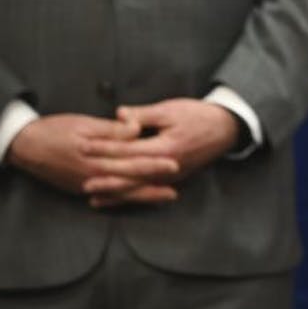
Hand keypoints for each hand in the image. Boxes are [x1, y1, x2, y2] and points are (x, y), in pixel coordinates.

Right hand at [6, 112, 179, 204]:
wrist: (23, 146)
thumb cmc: (54, 129)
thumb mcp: (84, 124)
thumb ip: (112, 130)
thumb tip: (136, 128)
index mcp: (95, 159)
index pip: (131, 162)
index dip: (153, 163)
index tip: (174, 163)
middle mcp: (91, 177)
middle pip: (128, 184)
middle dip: (153, 187)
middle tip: (175, 192)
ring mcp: (84, 186)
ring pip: (119, 194)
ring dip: (142, 197)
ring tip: (163, 198)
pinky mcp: (78, 188)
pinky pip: (105, 196)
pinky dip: (122, 199)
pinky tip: (134, 199)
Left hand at [79, 98, 239, 207]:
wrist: (226, 128)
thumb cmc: (198, 115)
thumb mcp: (170, 109)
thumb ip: (143, 115)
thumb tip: (119, 115)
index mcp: (165, 147)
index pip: (128, 150)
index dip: (105, 148)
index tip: (84, 146)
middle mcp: (167, 167)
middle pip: (130, 174)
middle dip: (104, 177)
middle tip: (81, 180)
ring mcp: (172, 176)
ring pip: (137, 188)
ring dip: (114, 192)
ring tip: (92, 196)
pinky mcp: (175, 179)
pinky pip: (147, 190)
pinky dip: (129, 195)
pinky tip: (114, 199)